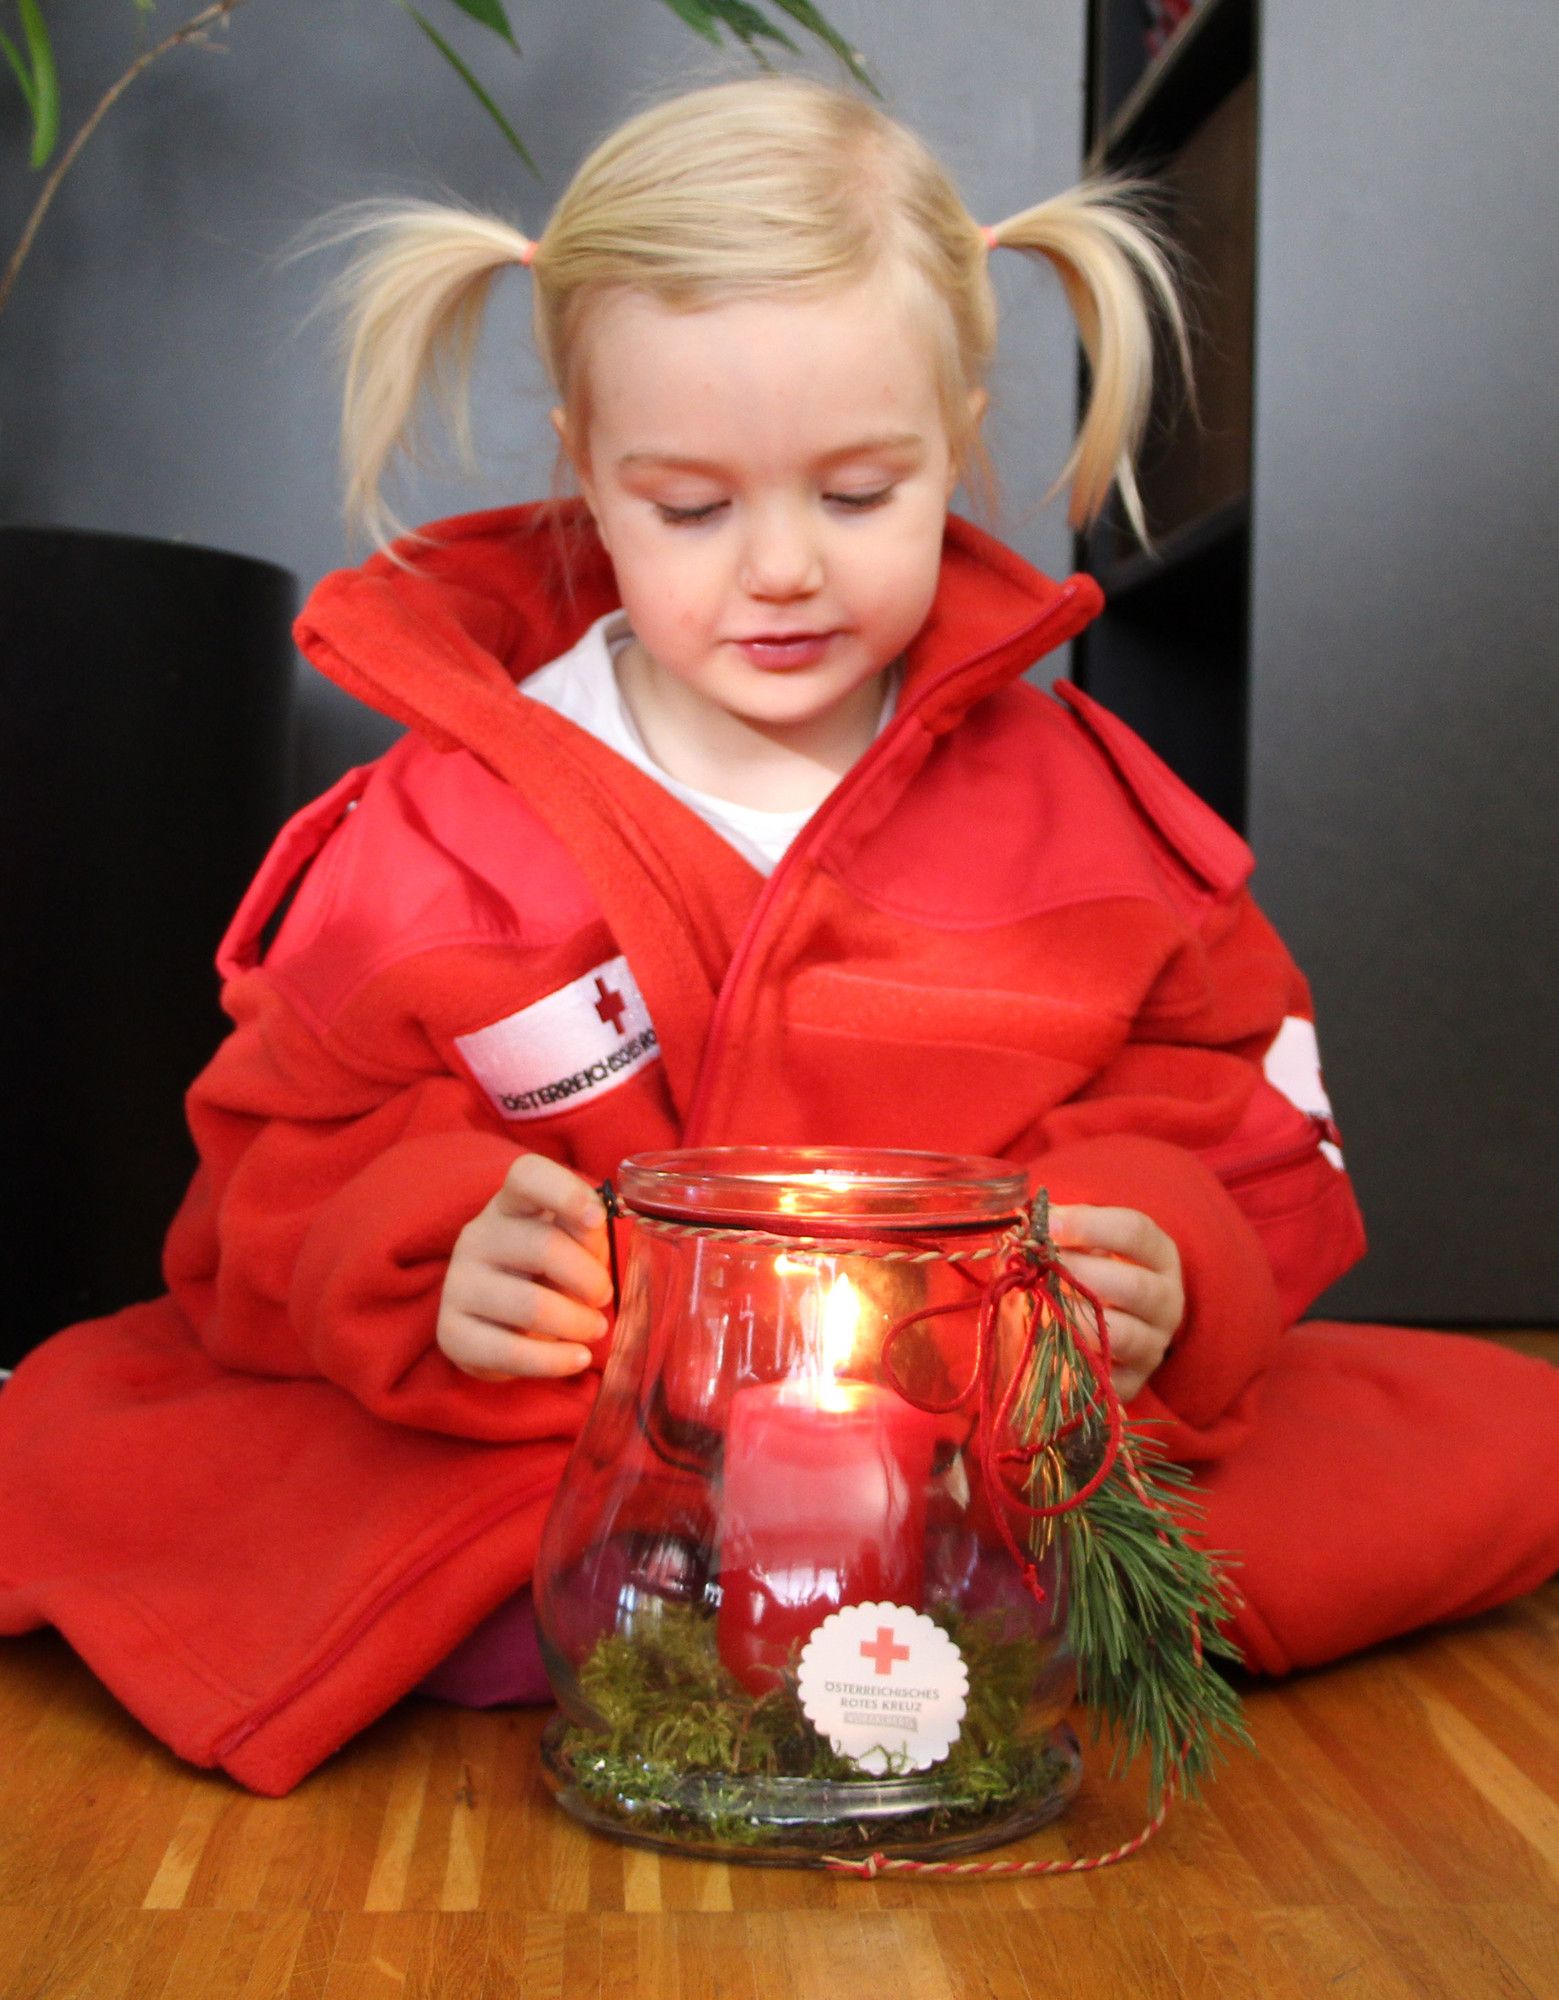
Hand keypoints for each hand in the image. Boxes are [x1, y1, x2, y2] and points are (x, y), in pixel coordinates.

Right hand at [437, 1153, 613, 1379]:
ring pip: (531, 1304)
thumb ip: (586, 1234)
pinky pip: (510, 1352)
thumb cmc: (545, 1273)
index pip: (527, 1176)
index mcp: (510, 1204)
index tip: (596, 1219)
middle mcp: (477, 1236)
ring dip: (577, 1322)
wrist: (497, 1324)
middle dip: (589, 1278)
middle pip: (543, 1246)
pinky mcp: (451, 1332)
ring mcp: (458, 1284)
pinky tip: (576, 1358)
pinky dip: (554, 1361)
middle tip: (604, 1297)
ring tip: (594, 1328)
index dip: (564, 1191)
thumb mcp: (570, 1245)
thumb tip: (595, 1229)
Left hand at [1048, 1204, 1183, 1402]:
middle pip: (1134, 1285)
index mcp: (1158, 1255)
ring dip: (1074, 1318)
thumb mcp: (1075, 1248)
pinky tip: (1047, 1344)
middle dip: (1079, 1273)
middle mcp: (1167, 1300)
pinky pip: (1105, 1376)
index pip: (1136, 1231)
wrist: (1081, 1333)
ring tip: (1041, 1305)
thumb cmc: (1079, 1277)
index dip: (1088, 1224)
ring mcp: (1154, 1345)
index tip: (1048, 1225)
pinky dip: (1073, 1360)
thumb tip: (1028, 1224)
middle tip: (1040, 1267)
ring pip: (1122, 1334)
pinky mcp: (1132, 1383)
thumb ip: (1057, 1234)